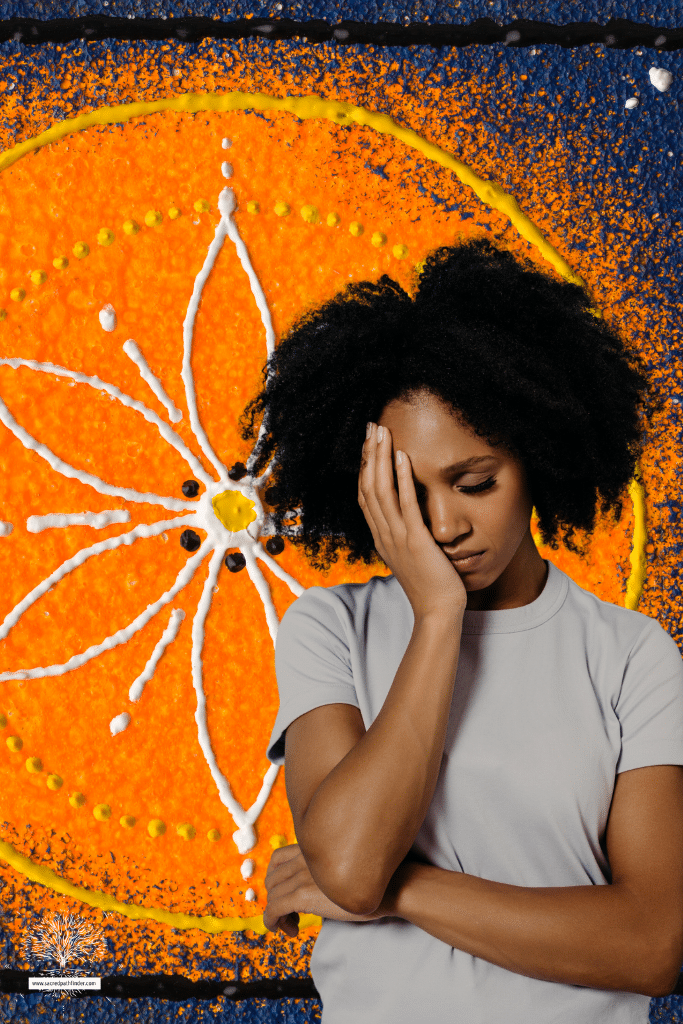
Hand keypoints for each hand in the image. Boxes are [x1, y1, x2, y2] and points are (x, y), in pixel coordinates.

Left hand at [263, 844, 387, 937]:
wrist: (390, 887)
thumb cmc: (375, 880)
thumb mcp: (346, 867)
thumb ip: (328, 871)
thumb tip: (321, 888)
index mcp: (313, 849)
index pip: (277, 858)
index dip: (276, 879)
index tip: (287, 896)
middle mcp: (304, 858)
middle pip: (272, 879)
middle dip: (276, 898)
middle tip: (292, 915)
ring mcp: (302, 875)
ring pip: (272, 895)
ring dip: (277, 914)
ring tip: (293, 926)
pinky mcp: (302, 895)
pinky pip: (273, 909)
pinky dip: (273, 922)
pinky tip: (290, 931)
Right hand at [358, 422, 466, 619]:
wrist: (438, 612)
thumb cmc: (431, 585)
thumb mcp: (412, 556)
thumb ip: (406, 535)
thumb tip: (409, 520)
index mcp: (381, 536)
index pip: (365, 495)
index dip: (364, 467)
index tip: (368, 444)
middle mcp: (384, 534)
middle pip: (367, 486)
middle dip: (368, 454)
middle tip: (371, 426)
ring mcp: (397, 537)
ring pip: (380, 491)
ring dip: (380, 458)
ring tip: (382, 432)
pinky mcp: (415, 541)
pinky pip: (405, 505)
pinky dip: (402, 479)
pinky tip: (403, 457)